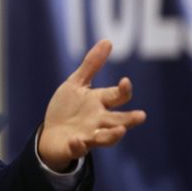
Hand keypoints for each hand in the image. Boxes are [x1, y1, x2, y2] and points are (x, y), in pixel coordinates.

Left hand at [37, 40, 145, 171]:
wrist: (51, 134)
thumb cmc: (68, 108)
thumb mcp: (76, 83)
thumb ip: (91, 65)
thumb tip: (107, 41)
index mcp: (100, 103)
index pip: (118, 96)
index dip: (123, 90)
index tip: (125, 81)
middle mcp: (99, 120)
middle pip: (119, 120)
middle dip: (129, 119)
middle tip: (140, 115)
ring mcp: (88, 135)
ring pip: (105, 138)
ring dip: (112, 135)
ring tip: (120, 131)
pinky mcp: (74, 147)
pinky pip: (78, 148)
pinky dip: (78, 146)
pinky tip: (77, 141)